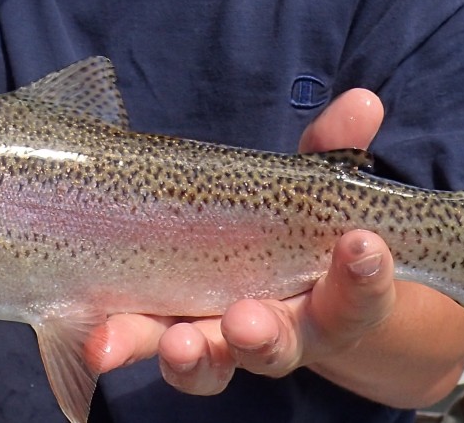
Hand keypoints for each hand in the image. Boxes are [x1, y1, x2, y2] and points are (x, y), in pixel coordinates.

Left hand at [94, 88, 449, 400]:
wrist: (259, 285)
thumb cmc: (297, 231)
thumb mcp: (317, 185)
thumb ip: (335, 146)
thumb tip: (362, 101)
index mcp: (329, 302)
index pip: (358, 297)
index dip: (366, 277)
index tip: (363, 245)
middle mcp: (276, 332)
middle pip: (275, 346)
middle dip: (260, 336)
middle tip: (246, 321)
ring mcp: (214, 339)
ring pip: (207, 361)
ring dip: (190, 356)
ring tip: (176, 342)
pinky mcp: (158, 334)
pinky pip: (140, 345)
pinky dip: (119, 345)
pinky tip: (96, 344)